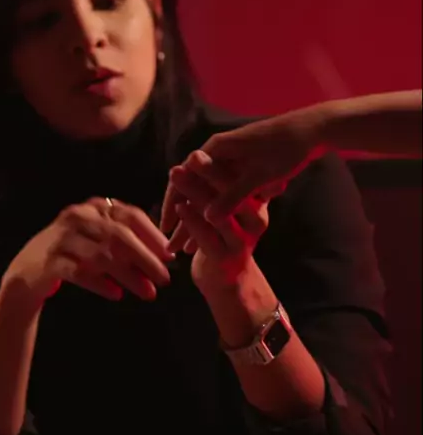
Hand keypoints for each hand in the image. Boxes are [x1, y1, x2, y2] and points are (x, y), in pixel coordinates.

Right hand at [2, 198, 174, 305]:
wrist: (28, 270)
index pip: (130, 215)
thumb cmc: (74, 253)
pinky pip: (80, 273)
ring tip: (148, 293)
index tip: (170, 255)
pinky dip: (100, 284)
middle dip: (146, 258)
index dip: (153, 235)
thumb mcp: (99, 239)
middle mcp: (78, 217)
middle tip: (165, 279)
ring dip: (129, 276)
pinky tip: (117, 294)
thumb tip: (164, 257)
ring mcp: (62, 238)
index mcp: (95, 207)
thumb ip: (127, 243)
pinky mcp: (50, 262)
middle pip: (119, 235)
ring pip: (102, 256)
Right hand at [161, 109, 321, 229]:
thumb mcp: (259, 176)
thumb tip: (208, 218)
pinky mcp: (244, 165)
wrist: (312, 130)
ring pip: (208, 193)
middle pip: (192, 189)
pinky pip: (224, 190)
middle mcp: (218, 152)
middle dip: (183, 218)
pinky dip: (219, 210)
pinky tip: (216, 230)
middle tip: (173, 244)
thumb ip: (233, 196)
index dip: (173, 206)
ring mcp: (231, 159)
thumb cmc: (285, 150)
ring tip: (192, 245)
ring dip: (200, 218)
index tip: (166, 229)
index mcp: (216, 149)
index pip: (183, 179)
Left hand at [166, 151, 268, 293]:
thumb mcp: (227, 210)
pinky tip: (178, 207)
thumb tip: (199, 155)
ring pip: (218, 212)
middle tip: (192, 156)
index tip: (199, 152)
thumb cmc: (223, 238)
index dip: (218, 167)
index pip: (240, 182)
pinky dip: (191, 220)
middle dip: (209, 173)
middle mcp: (255, 223)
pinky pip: (207, 235)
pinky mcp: (226, 258)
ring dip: (195, 191)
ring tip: (177, 173)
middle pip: (233, 193)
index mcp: (257, 207)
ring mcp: (242, 241)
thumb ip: (220, 188)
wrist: (228, 282)